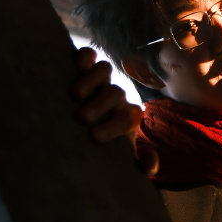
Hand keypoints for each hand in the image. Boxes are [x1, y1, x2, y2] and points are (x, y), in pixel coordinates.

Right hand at [71, 47, 157, 176]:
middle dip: (100, 105)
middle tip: (81, 119)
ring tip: (74, 96)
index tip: (94, 138)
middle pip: (115, 93)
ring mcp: (101, 80)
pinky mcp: (84, 67)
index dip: (114, 126)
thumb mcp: (120, 156)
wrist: (85, 125)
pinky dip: (83, 57)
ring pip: (104, 69)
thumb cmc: (103, 145)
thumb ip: (139, 162)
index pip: (128, 117)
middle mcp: (115, 95)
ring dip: (90, 80)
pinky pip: (88, 55)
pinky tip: (73, 66)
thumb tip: (149, 165)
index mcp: (127, 116)